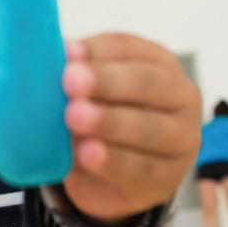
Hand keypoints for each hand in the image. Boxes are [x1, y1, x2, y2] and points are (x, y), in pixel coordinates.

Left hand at [62, 33, 200, 222]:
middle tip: (71, 81)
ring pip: (148, 127)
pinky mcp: (168, 178)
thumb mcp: (88, 90)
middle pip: (144, 82)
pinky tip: (88, 154)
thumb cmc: (99, 113)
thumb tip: (47, 57)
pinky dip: (112, 161)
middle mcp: (179, 95)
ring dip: (108, 121)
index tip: (67, 53)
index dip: (96, 50)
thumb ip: (72, 74)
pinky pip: (141, 169)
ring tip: (74, 117)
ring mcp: (181, 139)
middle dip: (105, 81)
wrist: (110, 171)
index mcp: (156, 61)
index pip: (126, 47)